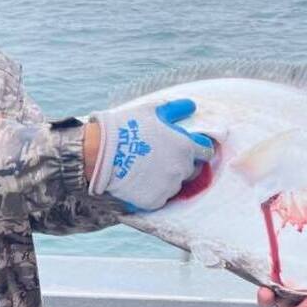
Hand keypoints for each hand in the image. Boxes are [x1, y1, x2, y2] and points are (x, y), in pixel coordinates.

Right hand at [88, 98, 212, 209]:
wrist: (100, 151)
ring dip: (168, 179)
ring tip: (148, 170)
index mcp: (186, 146)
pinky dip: (154, 192)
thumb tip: (191, 105)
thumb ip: (176, 109)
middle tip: (162, 158)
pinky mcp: (155, 201)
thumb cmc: (128, 126)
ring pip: (176, 185)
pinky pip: (161, 198)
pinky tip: (141, 182)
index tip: (186, 149)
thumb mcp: (152, 110)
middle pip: (193, 170)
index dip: (199, 150)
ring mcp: (169, 186)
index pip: (206, 152)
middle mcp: (182, 168)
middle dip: (183, 165)